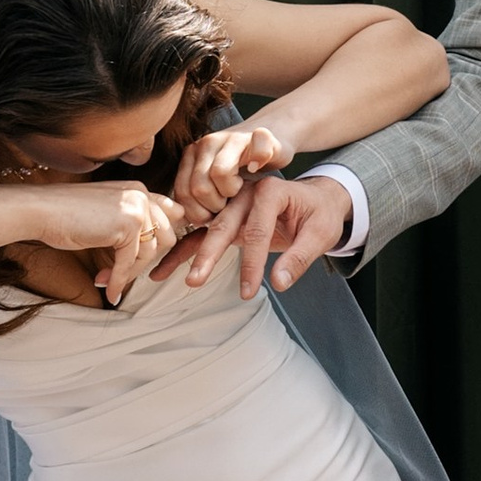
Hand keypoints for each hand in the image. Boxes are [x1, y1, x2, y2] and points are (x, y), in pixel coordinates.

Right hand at [27, 181, 189, 303]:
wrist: (42, 210)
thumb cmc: (67, 214)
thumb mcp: (107, 212)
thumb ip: (131, 221)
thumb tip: (153, 246)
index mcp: (139, 189)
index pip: (170, 215)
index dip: (162, 238)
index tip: (147, 258)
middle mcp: (141, 195)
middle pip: (167, 236)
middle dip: (147, 259)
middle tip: (123, 271)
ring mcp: (136, 209)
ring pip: (150, 253)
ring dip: (130, 273)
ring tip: (107, 278)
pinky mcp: (126, 227)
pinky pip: (130, 263)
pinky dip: (119, 280)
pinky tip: (109, 291)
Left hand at [170, 120, 294, 229]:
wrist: (269, 141)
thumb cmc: (240, 174)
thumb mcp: (212, 189)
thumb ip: (194, 203)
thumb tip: (179, 231)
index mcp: (191, 156)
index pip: (182, 192)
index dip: (198, 212)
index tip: (212, 214)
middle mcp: (207, 144)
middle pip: (198, 186)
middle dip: (215, 205)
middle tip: (228, 204)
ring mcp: (231, 137)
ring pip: (219, 172)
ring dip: (232, 190)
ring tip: (240, 190)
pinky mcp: (259, 134)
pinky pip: (258, 150)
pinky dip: (259, 160)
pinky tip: (257, 168)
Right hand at [173, 170, 354, 300]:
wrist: (317, 200)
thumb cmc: (320, 214)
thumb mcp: (321, 234)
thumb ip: (300, 258)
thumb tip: (280, 283)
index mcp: (271, 190)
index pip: (258, 229)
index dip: (253, 262)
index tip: (249, 291)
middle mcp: (246, 192)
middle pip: (224, 225)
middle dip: (209, 255)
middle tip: (195, 281)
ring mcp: (233, 204)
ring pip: (207, 230)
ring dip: (188, 255)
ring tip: (162, 275)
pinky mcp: (226, 218)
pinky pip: (201, 235)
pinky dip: (181, 253)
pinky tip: (160, 271)